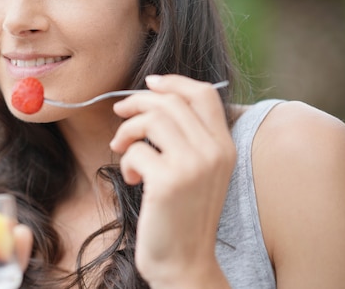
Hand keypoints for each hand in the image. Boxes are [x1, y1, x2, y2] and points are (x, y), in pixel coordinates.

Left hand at [109, 74, 234, 286]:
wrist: (185, 263)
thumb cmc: (182, 214)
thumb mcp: (198, 172)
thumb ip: (188, 137)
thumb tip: (154, 97)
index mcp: (224, 146)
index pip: (203, 93)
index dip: (173, 81)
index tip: (149, 83)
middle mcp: (214, 152)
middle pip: (170, 102)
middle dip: (137, 103)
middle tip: (119, 114)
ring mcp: (193, 166)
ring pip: (152, 119)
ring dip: (128, 130)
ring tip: (121, 148)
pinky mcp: (168, 182)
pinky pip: (136, 150)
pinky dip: (126, 161)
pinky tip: (132, 180)